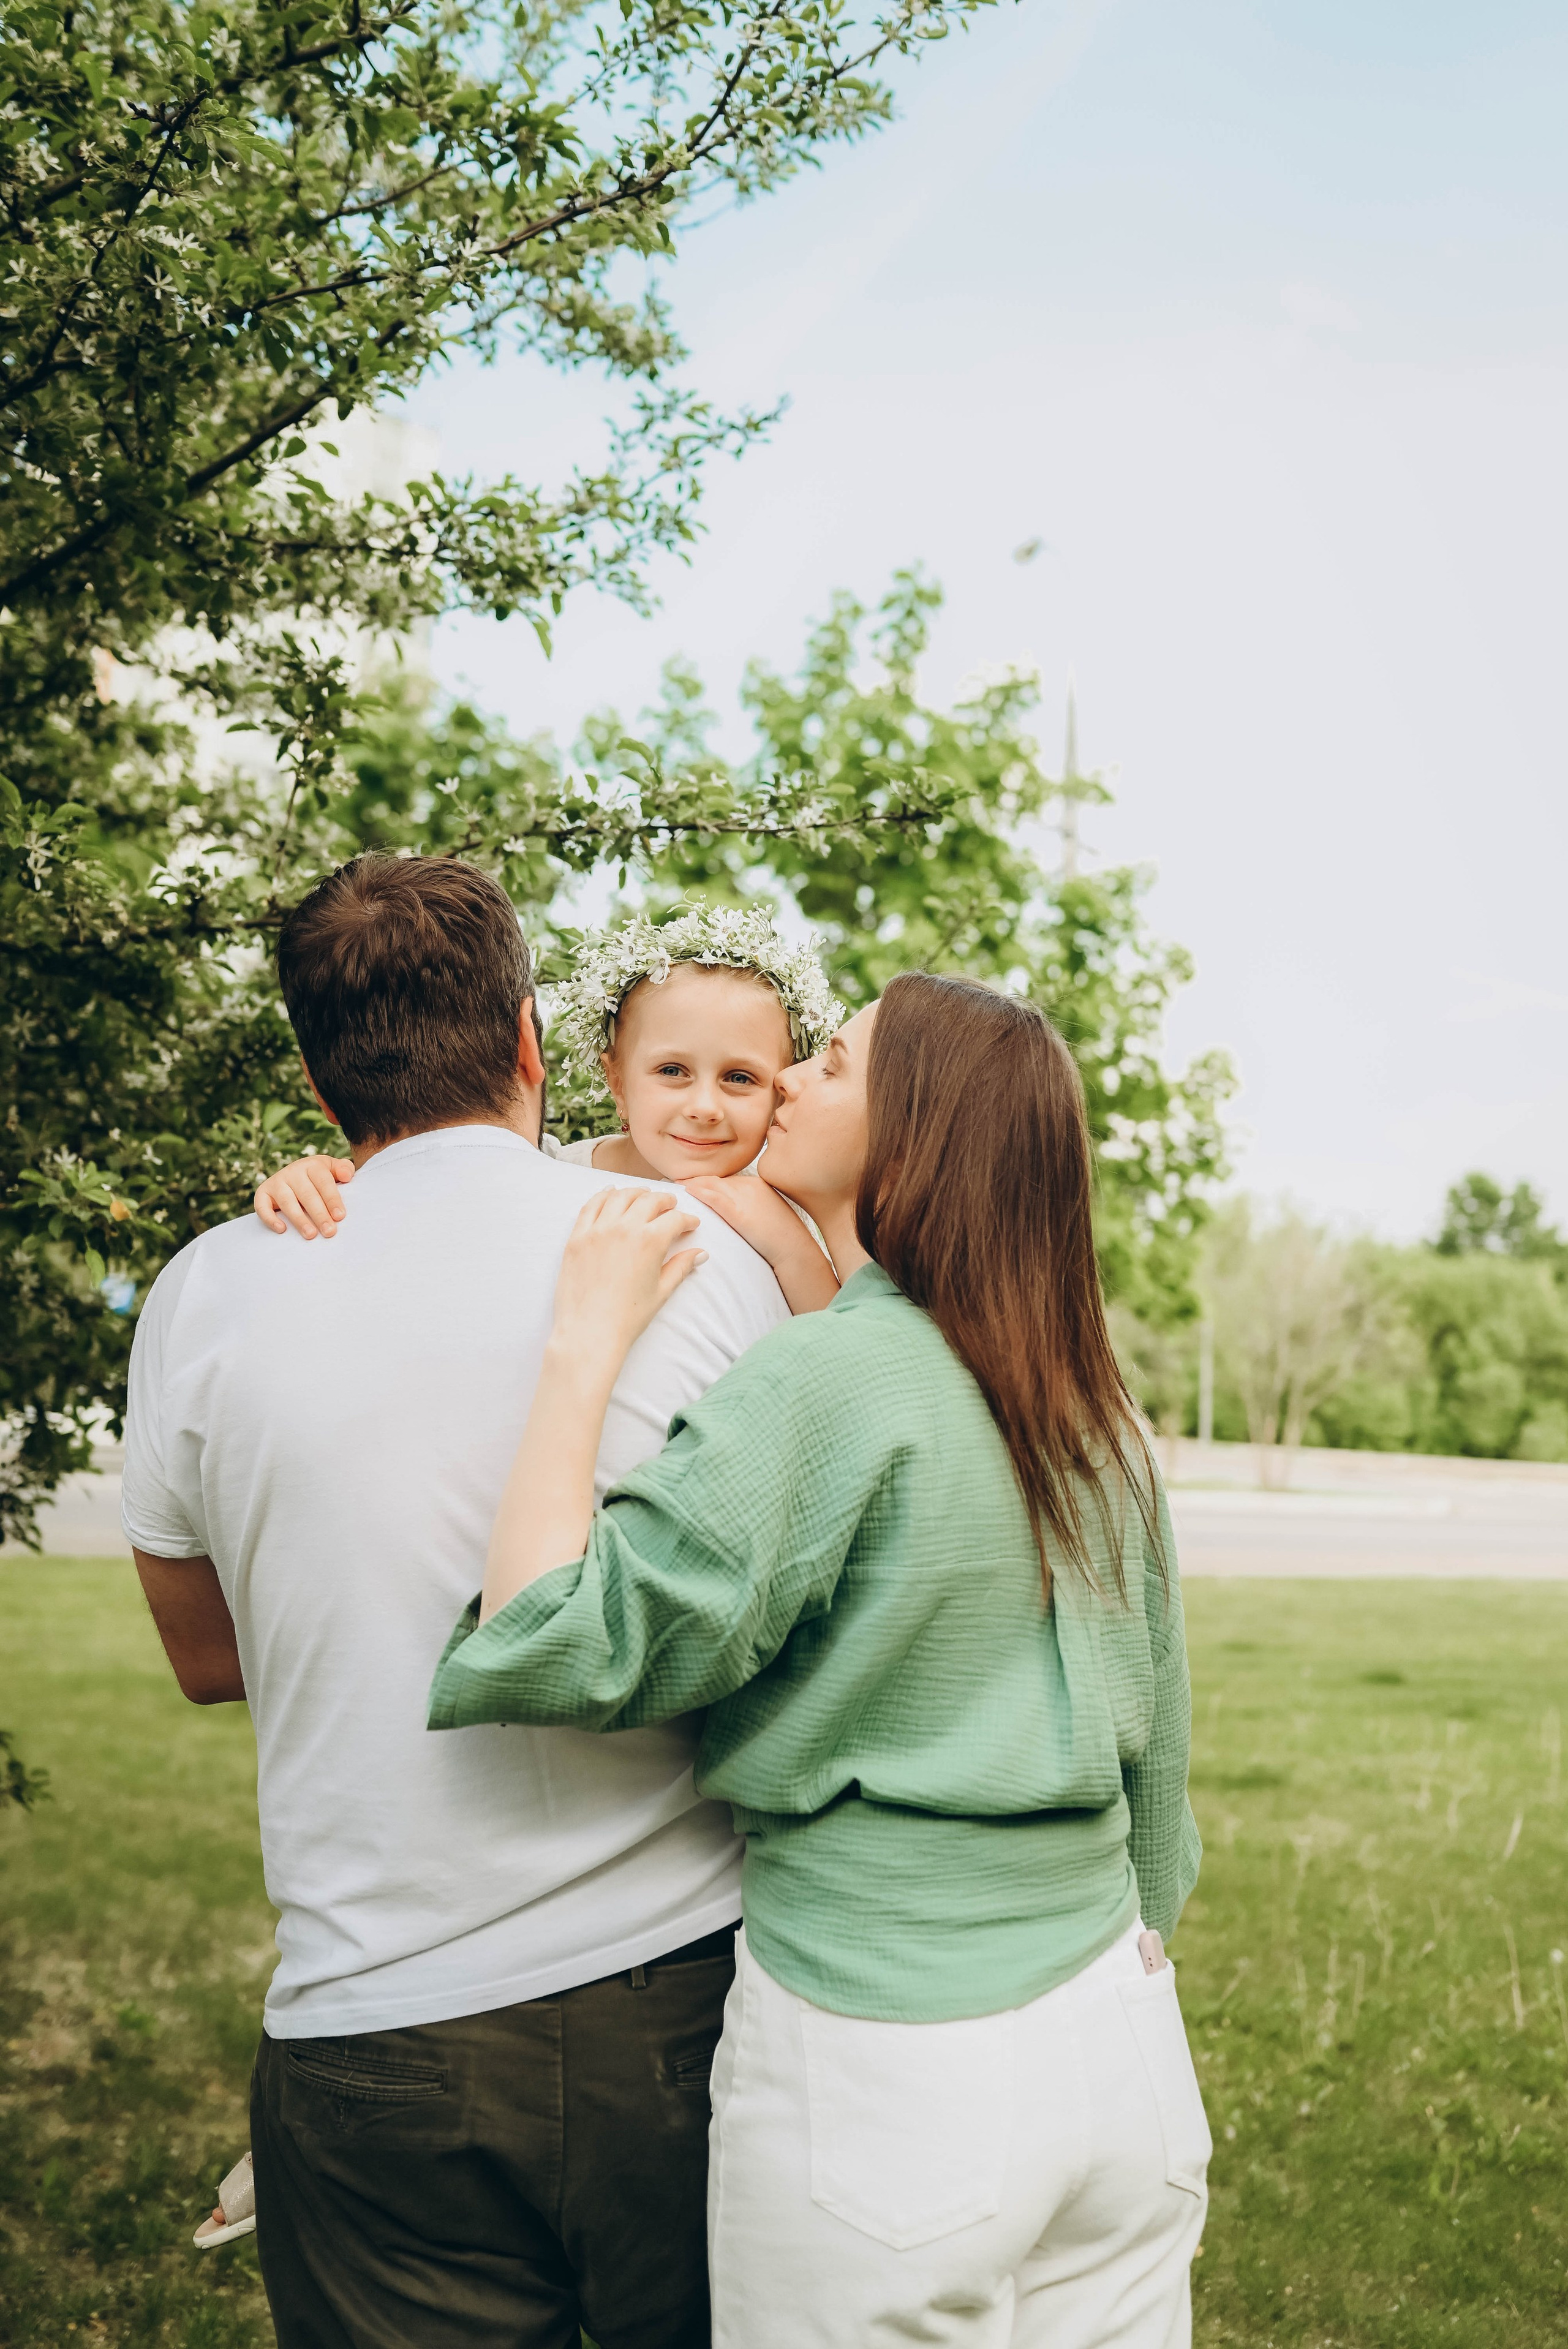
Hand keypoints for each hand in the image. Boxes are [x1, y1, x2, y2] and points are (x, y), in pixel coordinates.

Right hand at [255, 1154, 354, 1238]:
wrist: (295, 1175)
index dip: (332, 1199)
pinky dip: (270, 1218)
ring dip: (299, 1219)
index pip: (323, 1182)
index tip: (340, 1216)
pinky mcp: (263, 1193)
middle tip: (329, 1231)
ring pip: (287, 1202)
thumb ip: (344, 1169)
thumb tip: (347, 1176)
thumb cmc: (319, 1178)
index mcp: (312, 1165)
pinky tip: (282, 1229)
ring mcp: (276, 1182)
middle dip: (319, 1214)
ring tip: (311, 1235)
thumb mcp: (332, 1169)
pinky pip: (262, 1206)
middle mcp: (292, 1172)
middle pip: (307, 1194)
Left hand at [549, 1187, 706, 1373]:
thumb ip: (681, 1267)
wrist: (589, 1331)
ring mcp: (597, 1230)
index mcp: (650, 1241)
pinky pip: (591, 1206)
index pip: (674, 1219)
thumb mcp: (661, 1291)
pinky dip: (603, 1195)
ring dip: (636, 1192)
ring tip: (644, 1195)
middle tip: (671, 1206)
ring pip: (620, 1196)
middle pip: (649, 1200)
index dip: (687, 1220)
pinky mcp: (577, 1237)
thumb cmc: (628, 1317)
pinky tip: (610, 1192)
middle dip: (665, 1200)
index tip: (691, 1224)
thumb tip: (701, 1254)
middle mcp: (624, 1228)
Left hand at [685, 1172, 839, 1313]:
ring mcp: (746, 1197)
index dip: (708, 1181)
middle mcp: (751, 1185)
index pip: (726, 1180)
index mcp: (758, 1184)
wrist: (795, 1250)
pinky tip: (688, 1190)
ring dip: (693, 1184)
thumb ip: (751, 1207)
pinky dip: (700, 1192)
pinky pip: (716, 1198)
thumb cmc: (783, 1238)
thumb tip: (736, 1212)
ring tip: (676, 1186)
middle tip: (677, 1181)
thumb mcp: (768, 1214)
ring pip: (713, 1185)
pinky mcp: (740, 1212)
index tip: (693, 1183)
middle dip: (697, 1180)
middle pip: (717, 1180)